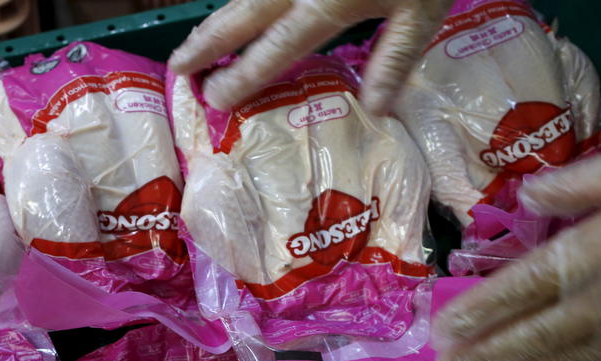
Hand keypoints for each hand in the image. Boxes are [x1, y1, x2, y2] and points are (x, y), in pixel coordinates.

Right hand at [168, 0, 453, 113]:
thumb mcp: (422, 11)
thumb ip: (394, 58)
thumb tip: (374, 110)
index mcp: (328, 3)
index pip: (275, 48)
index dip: (243, 75)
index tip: (215, 99)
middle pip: (242, 15)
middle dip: (207, 44)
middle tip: (177, 68)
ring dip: (217, 19)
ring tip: (193, 43)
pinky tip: (230, 10)